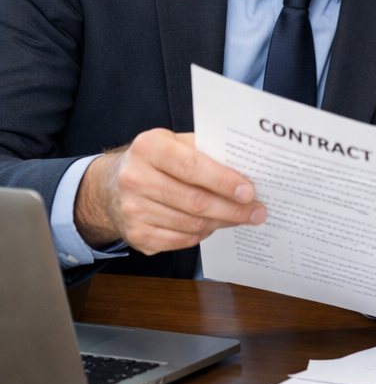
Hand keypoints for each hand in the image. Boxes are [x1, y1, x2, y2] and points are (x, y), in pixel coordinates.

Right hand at [74, 129, 265, 254]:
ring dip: (222, 223)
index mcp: (149, 148)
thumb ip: (205, 152)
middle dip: (233, 209)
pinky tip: (214, 225)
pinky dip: (203, 234)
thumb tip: (247, 170)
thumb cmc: (156, 161)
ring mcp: (133, 210)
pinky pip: (181, 240)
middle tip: (257, 211)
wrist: (111, 185)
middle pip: (195, 201)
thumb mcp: (175, 143)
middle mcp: (136, 179)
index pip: (191, 166)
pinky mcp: (136, 235)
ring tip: (241, 217)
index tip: (249, 191)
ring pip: (191, 224)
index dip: (223, 181)